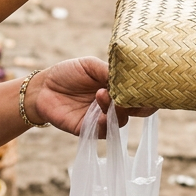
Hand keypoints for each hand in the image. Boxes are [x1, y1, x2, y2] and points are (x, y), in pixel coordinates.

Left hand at [25, 57, 153, 136]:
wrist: (43, 87)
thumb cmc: (67, 73)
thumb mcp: (90, 65)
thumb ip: (109, 71)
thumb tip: (128, 76)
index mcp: (118, 88)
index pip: (141, 94)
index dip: (150, 92)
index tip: (153, 85)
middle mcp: (114, 105)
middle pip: (138, 110)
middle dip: (141, 104)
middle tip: (134, 94)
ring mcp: (103, 118)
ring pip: (122, 120)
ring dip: (118, 108)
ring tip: (104, 94)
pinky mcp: (90, 130)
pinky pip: (105, 130)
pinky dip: (107, 120)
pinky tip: (100, 104)